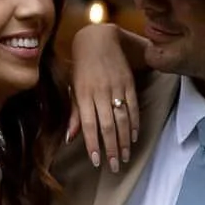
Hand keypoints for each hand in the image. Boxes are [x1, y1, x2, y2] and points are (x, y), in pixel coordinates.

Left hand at [66, 23, 135, 173]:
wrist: (98, 39)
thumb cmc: (81, 67)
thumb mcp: (73, 88)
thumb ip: (74, 114)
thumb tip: (70, 138)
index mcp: (83, 95)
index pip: (88, 125)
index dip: (93, 144)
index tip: (97, 162)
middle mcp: (100, 92)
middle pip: (108, 126)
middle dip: (111, 149)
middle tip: (115, 166)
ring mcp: (116, 87)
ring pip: (122, 119)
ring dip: (124, 141)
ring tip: (125, 157)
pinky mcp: (128, 82)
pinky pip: (133, 107)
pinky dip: (134, 124)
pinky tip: (133, 138)